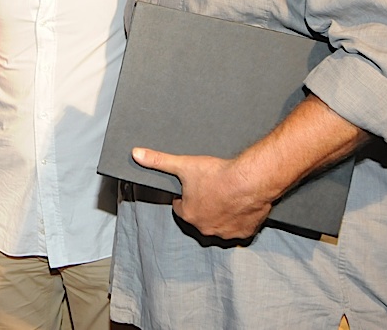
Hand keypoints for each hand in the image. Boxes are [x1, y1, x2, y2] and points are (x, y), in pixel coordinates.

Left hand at [132, 147, 272, 239]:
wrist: (251, 180)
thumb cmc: (218, 174)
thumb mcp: (183, 164)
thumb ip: (158, 160)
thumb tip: (135, 154)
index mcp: (188, 214)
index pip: (180, 207)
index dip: (186, 196)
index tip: (194, 186)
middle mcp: (205, 228)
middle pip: (200, 217)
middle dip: (203, 206)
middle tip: (213, 188)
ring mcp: (226, 233)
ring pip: (219, 224)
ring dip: (221, 214)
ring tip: (227, 195)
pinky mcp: (245, 233)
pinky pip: (239, 229)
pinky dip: (239, 220)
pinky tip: (240, 205)